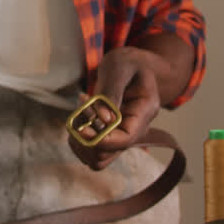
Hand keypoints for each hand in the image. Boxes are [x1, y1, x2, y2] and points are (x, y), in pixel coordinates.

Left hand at [69, 46, 165, 170]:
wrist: (135, 68)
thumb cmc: (128, 63)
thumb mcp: (120, 66)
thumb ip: (112, 91)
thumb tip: (103, 120)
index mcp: (145, 111)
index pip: (125, 139)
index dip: (101, 140)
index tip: (82, 128)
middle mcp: (137, 130)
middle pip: (107, 155)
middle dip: (85, 139)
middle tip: (80, 112)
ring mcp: (124, 137)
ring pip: (97, 159)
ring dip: (80, 141)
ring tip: (79, 114)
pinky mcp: (112, 138)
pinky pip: (91, 152)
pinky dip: (79, 139)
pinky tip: (80, 118)